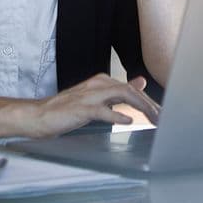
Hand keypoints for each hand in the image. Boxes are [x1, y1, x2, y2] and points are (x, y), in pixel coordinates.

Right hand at [8, 74, 159, 138]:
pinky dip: (116, 115)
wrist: (40, 116)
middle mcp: (98, 84)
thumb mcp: (97, 98)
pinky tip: (128, 121)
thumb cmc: (67, 110)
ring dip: (140, 107)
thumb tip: (140, 83)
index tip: (161, 113)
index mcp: (102, 81)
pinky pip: (101, 110)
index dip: (148, 100)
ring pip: (120, 95)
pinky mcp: (80, 109)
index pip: (131, 89)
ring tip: (153, 117)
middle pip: (130, 91)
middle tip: (163, 117)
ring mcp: (89, 95)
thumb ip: (118, 91)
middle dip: (149, 104)